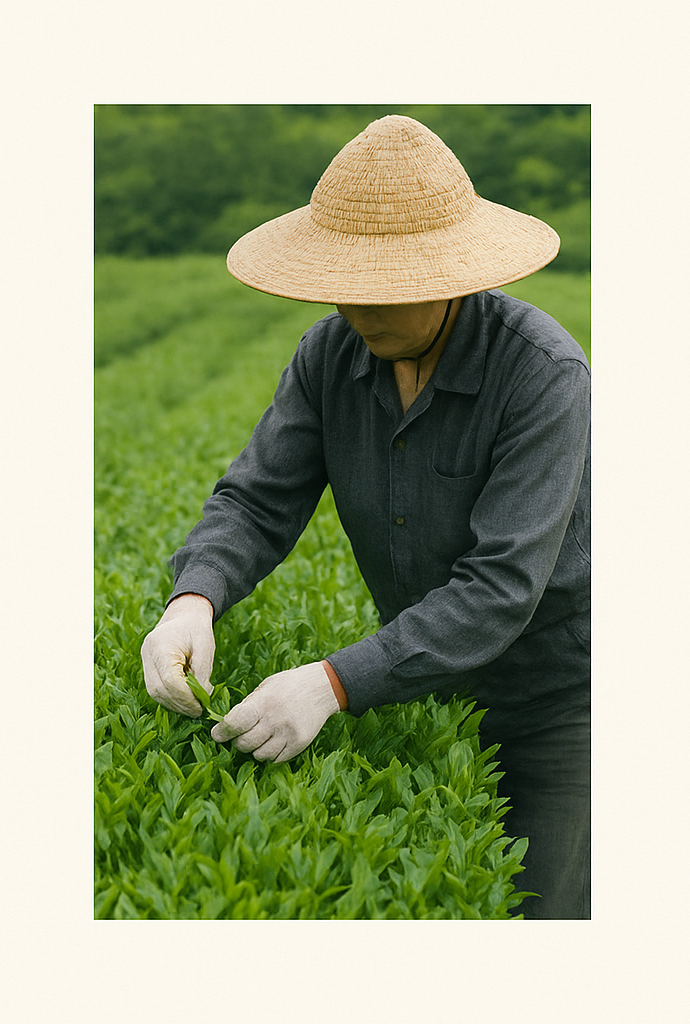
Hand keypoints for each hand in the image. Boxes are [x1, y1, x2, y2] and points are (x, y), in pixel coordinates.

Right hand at [141, 594, 214, 716]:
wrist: (184, 615)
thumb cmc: (196, 629)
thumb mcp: (205, 646)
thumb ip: (202, 672)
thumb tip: (201, 698)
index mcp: (160, 646)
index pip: (170, 680)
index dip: (186, 697)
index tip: (202, 705)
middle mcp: (147, 655)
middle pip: (159, 690)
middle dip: (180, 704)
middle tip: (199, 711)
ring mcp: (145, 662)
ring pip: (155, 693)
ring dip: (175, 704)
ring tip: (194, 707)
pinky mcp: (147, 668)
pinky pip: (156, 689)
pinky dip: (170, 698)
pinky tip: (185, 700)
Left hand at [211, 661, 339, 761]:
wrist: (322, 688)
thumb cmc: (288, 685)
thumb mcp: (265, 687)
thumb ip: (247, 706)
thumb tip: (226, 725)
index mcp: (263, 703)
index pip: (234, 724)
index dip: (221, 732)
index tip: (217, 735)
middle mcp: (275, 720)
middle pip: (244, 744)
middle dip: (237, 741)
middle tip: (240, 735)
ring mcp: (288, 734)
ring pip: (259, 755)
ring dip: (255, 749)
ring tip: (260, 737)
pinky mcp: (299, 744)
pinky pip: (276, 760)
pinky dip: (270, 754)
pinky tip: (274, 741)